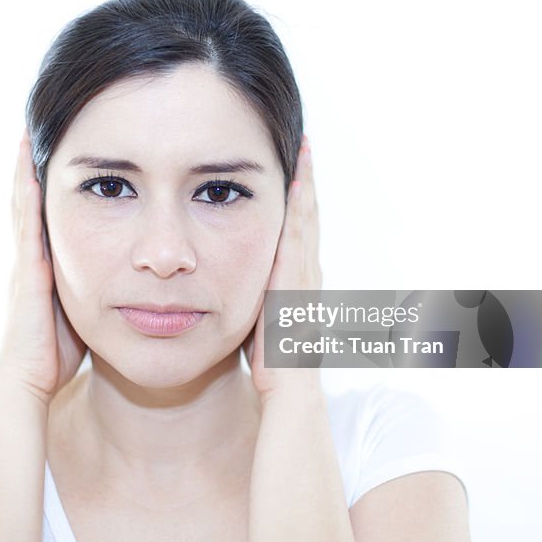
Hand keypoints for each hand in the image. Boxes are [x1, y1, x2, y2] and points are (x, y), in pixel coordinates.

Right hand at [0, 129, 87, 404]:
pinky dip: (27, 199)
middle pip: (26, 202)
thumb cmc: (57, 354)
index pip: (41, 215)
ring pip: (23, 207)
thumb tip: (125, 276)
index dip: (41, 185)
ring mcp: (25, 263)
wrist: (28, 382)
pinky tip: (32, 174)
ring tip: (26, 136)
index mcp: (42, 266)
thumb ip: (94, 288)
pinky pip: (29, 229)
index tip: (48, 153)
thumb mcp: (81, 310)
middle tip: (31, 128)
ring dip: (24, 171)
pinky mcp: (29, 274)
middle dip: (28, 167)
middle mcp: (29, 258)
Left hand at [243, 135, 322, 398]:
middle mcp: (306, 274)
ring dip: (306, 185)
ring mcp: (306, 278)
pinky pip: (298, 238)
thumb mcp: (261, 325)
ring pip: (307, 220)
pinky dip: (299, 209)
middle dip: (306, 181)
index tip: (293, 167)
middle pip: (307, 217)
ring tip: (303, 151)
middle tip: (304, 144)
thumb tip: (234, 285)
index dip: (298, 199)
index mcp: (297, 282)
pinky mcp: (297, 285)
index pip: (298, 231)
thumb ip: (258, 301)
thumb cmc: (271, 369)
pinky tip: (294, 184)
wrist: (290, 397)